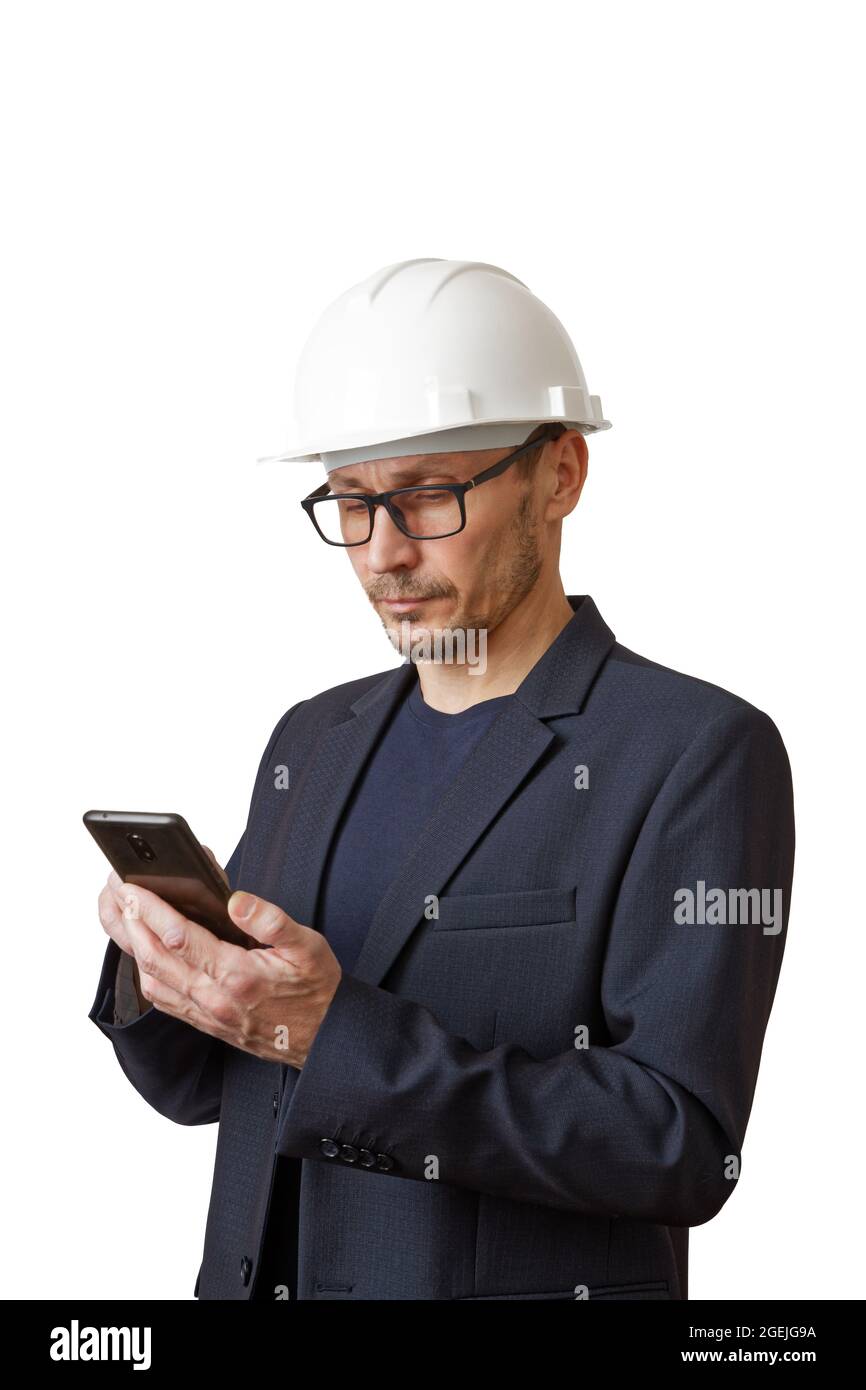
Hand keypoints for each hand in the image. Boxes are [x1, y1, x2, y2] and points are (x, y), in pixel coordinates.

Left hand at [97, 870, 341, 1066]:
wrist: (324, 1039)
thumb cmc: (316, 990)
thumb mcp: (308, 946)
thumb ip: (271, 921)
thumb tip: (236, 901)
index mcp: (237, 975)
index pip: (180, 938)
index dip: (150, 910)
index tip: (129, 887)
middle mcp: (214, 998)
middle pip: (154, 958)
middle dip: (129, 921)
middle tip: (114, 893)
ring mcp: (206, 1014)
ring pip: (152, 980)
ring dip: (131, 947)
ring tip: (121, 917)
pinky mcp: (205, 1023)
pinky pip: (163, 1000)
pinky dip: (144, 974)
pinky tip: (142, 956)